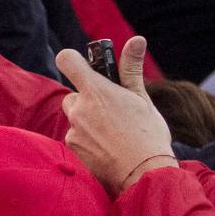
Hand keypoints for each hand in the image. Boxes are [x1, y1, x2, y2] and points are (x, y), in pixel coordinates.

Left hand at [56, 37, 176, 195]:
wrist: (142, 175)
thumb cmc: (147, 135)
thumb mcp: (142, 99)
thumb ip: (131, 69)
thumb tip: (136, 40)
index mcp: (96, 92)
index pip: (67, 60)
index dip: (72, 59)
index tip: (83, 65)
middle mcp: (79, 110)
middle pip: (73, 96)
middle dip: (87, 100)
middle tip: (112, 111)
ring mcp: (72, 131)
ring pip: (75, 119)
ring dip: (87, 122)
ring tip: (113, 134)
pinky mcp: (71, 150)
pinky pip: (75, 138)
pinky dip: (87, 141)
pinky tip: (107, 149)